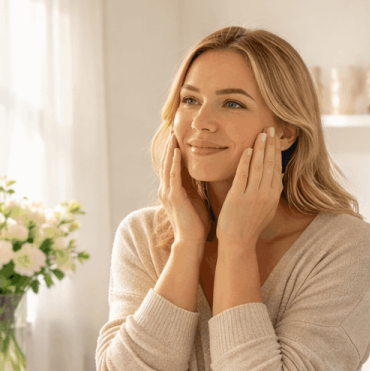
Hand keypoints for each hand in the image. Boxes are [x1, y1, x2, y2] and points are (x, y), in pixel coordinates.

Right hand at [158, 132, 210, 246]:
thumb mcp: (196, 200)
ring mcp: (168, 193)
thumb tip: (203, 175)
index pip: (172, 167)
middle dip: (170, 146)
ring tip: (173, 135)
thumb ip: (195, 187)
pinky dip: (174, 162)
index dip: (174, 152)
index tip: (178, 137)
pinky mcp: (173, 196)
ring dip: (170, 150)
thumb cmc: (196, 223)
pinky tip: (178, 151)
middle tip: (173, 130)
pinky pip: (173, 175)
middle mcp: (166, 190)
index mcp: (172, 191)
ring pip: (167, 166)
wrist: (191, 240)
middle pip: (166, 163)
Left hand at [216, 126, 282, 248]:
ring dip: (260, 148)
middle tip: (270, 128)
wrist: (238, 242)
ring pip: (258, 167)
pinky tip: (247, 149)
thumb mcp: (267, 210)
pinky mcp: (237, 198)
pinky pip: (242, 175)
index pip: (277, 168)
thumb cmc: (250, 226)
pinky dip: (245, 161)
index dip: (276, 151)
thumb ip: (273, 194)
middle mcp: (265, 194)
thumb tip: (279, 178)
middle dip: (270, 144)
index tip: (276, 137)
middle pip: (270, 164)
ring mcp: (251, 196)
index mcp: (273, 196)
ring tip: (261, 133)